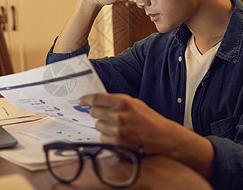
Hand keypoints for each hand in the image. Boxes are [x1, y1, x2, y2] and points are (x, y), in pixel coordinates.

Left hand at [78, 92, 214, 178]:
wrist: (162, 136)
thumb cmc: (148, 118)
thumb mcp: (134, 103)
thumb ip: (116, 101)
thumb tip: (97, 100)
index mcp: (122, 101)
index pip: (96, 98)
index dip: (86, 99)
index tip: (81, 101)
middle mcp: (119, 115)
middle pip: (94, 112)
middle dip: (98, 113)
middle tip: (106, 115)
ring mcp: (118, 130)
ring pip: (98, 126)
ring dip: (104, 126)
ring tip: (116, 126)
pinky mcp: (118, 142)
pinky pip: (103, 138)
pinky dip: (108, 137)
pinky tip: (118, 135)